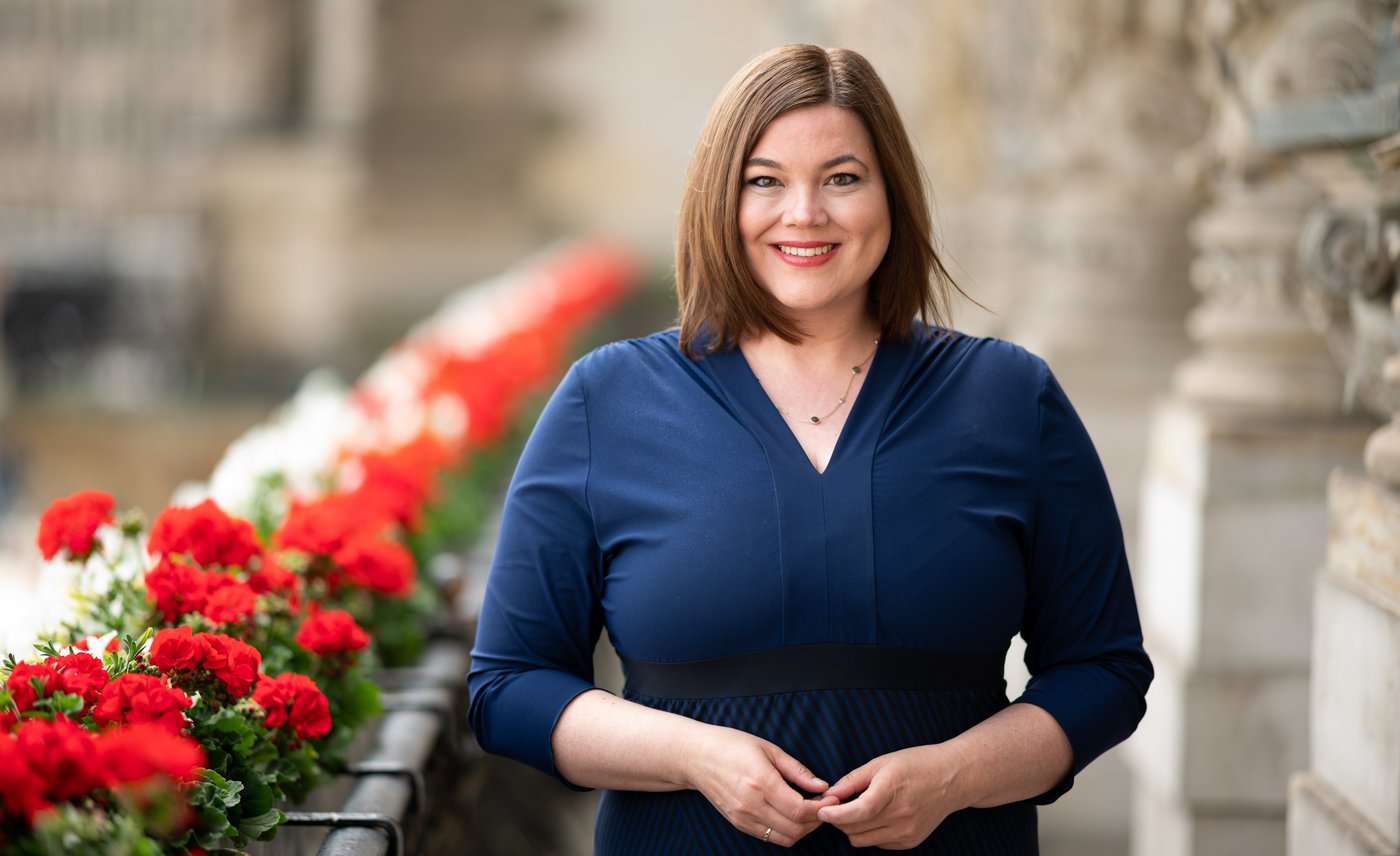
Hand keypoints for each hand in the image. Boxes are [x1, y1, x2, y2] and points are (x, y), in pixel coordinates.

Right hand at [681, 725, 838, 846]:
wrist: (696, 757)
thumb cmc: (732, 745)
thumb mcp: (768, 749)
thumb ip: (797, 770)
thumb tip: (822, 786)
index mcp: (760, 782)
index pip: (800, 809)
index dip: (821, 808)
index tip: (832, 797)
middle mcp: (751, 805)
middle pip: (795, 828)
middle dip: (817, 820)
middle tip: (824, 804)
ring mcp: (744, 817)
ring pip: (785, 837)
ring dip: (803, 828)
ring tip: (809, 810)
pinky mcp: (739, 824)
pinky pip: (770, 836)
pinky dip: (786, 830)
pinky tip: (791, 814)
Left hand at [816, 745, 965, 849]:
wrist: (952, 779)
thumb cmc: (916, 764)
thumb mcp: (881, 762)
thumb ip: (852, 780)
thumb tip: (829, 795)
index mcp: (892, 790)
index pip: (858, 812)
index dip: (835, 814)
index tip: (821, 811)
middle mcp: (901, 815)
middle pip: (855, 829)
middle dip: (839, 819)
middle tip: (836, 804)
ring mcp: (907, 832)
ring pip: (862, 840)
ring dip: (852, 827)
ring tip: (857, 808)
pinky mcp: (910, 842)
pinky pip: (877, 843)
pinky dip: (870, 832)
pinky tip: (878, 815)